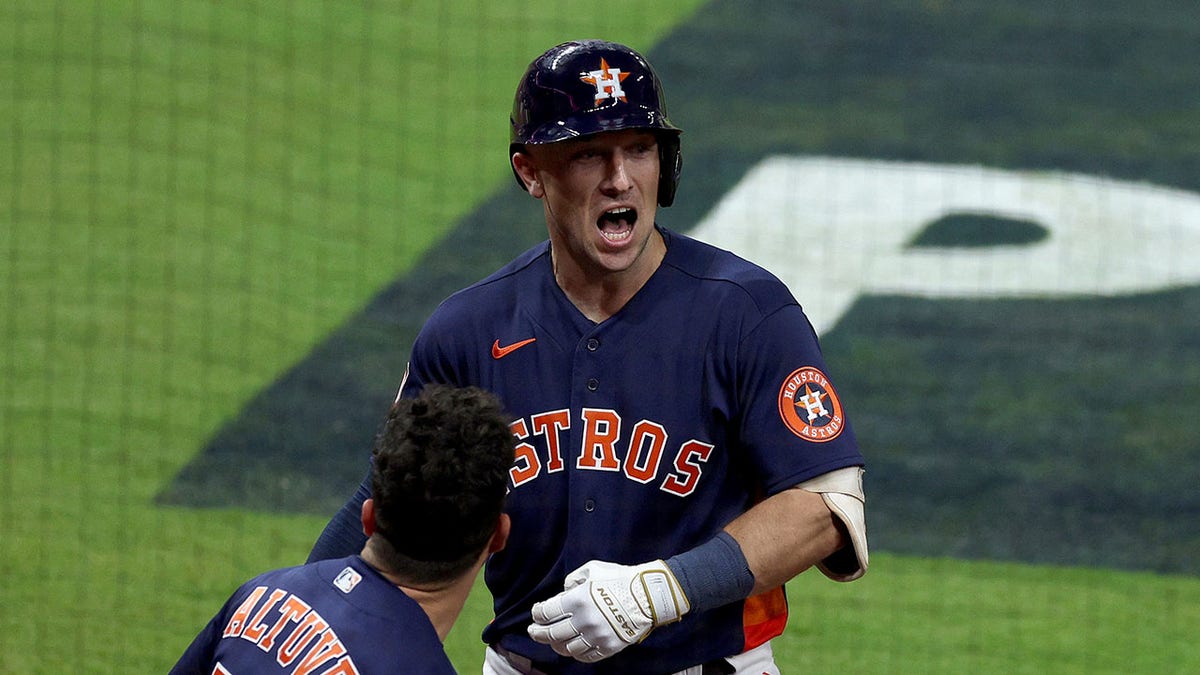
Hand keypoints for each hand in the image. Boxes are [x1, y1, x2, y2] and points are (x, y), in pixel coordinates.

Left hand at [527, 560, 689, 662]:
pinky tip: (573, 648)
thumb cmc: (620, 578)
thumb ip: (573, 580)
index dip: (537, 613)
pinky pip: (586, 657)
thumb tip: (563, 593)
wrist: (649, 595)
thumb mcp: (593, 569)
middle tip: (533, 631)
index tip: (536, 613)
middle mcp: (584, 621)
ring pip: (567, 648)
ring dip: (557, 644)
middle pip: (552, 634)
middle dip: (538, 633)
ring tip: (554, 640)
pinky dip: (576, 653)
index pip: (547, 612)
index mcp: (578, 600)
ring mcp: (597, 636)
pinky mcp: (609, 647)